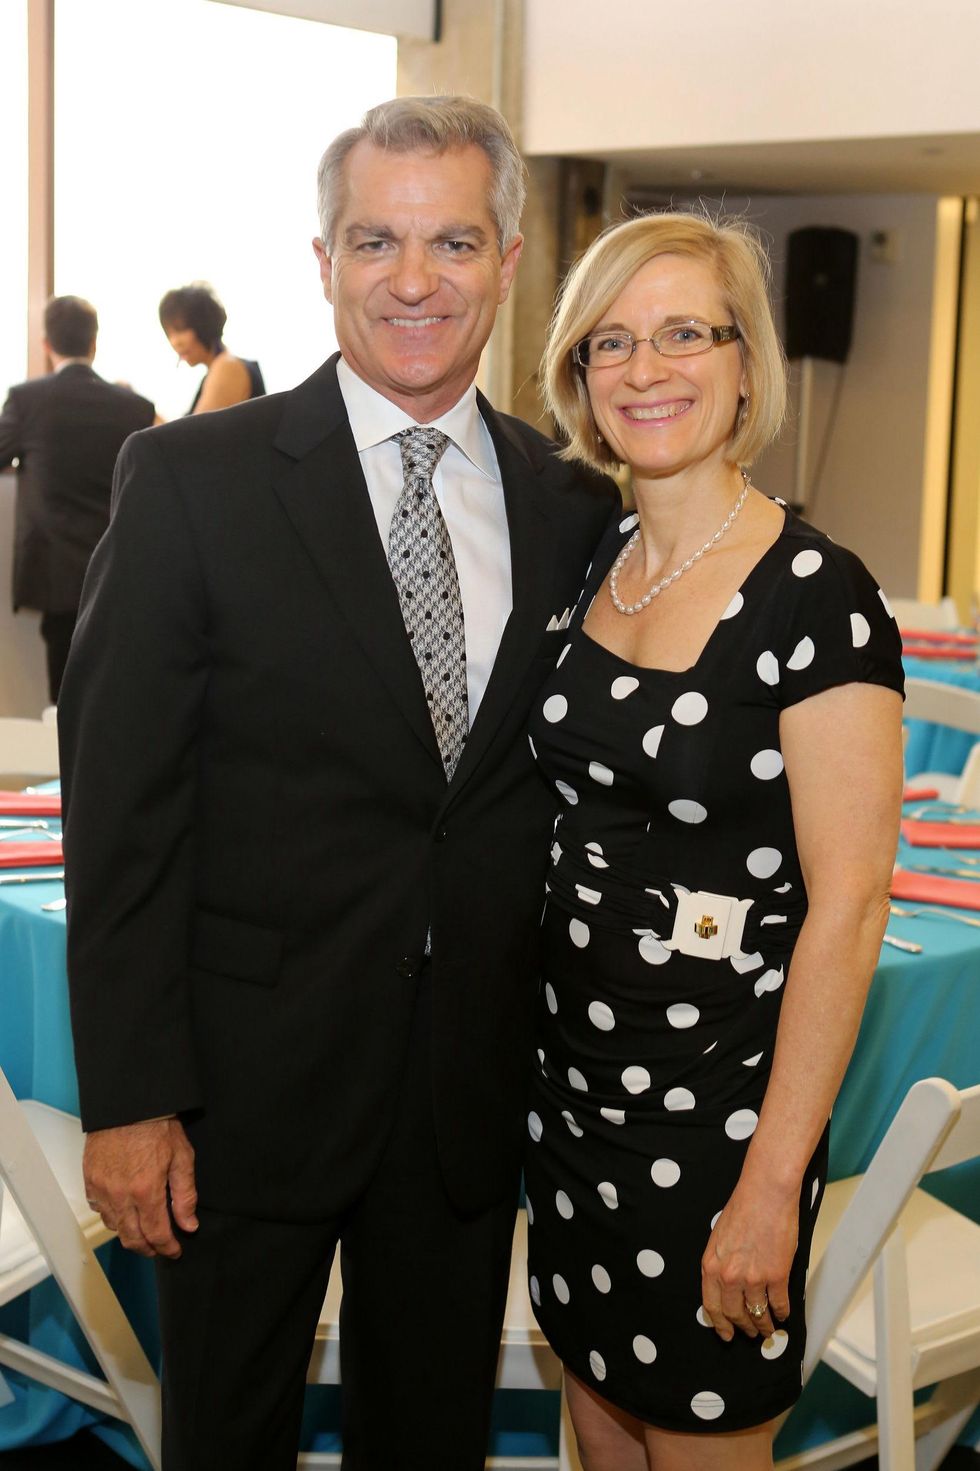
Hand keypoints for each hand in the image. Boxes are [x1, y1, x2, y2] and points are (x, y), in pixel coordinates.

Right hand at [83, 1118, 197, 1258]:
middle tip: (159, 1248)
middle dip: (148, 1248)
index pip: (156, 1234)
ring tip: (143, 1231)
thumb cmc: (158, 1126)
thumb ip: (185, 1195)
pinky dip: (112, 1216)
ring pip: (114, 1227)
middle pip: (132, 1238)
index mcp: (146, 1191)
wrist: (129, 1103)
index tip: (174, 1251)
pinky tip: (123, 1211)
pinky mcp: (90, 1180)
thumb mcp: (182, 1157)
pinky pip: (99, 1209)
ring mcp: (102, 1189)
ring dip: (130, 1234)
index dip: (167, 1247)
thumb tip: (189, 1224)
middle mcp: (121, 1195)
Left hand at [700, 1177, 797, 1341]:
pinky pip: (779, 1304)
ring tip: (768, 1330)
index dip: (719, 1324)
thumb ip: (721, 1263)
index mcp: (711, 1265)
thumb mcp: (720, 1238)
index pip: (711, 1306)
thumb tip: (727, 1286)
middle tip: (750, 1334)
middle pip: (734, 1314)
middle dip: (743, 1328)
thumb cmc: (744, 1208)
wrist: (766, 1193)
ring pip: (757, 1314)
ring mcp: (753, 1277)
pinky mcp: (776, 1275)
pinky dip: (782, 1313)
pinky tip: (783, 1315)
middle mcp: (729, 1275)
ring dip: (764, 1326)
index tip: (726, 1334)